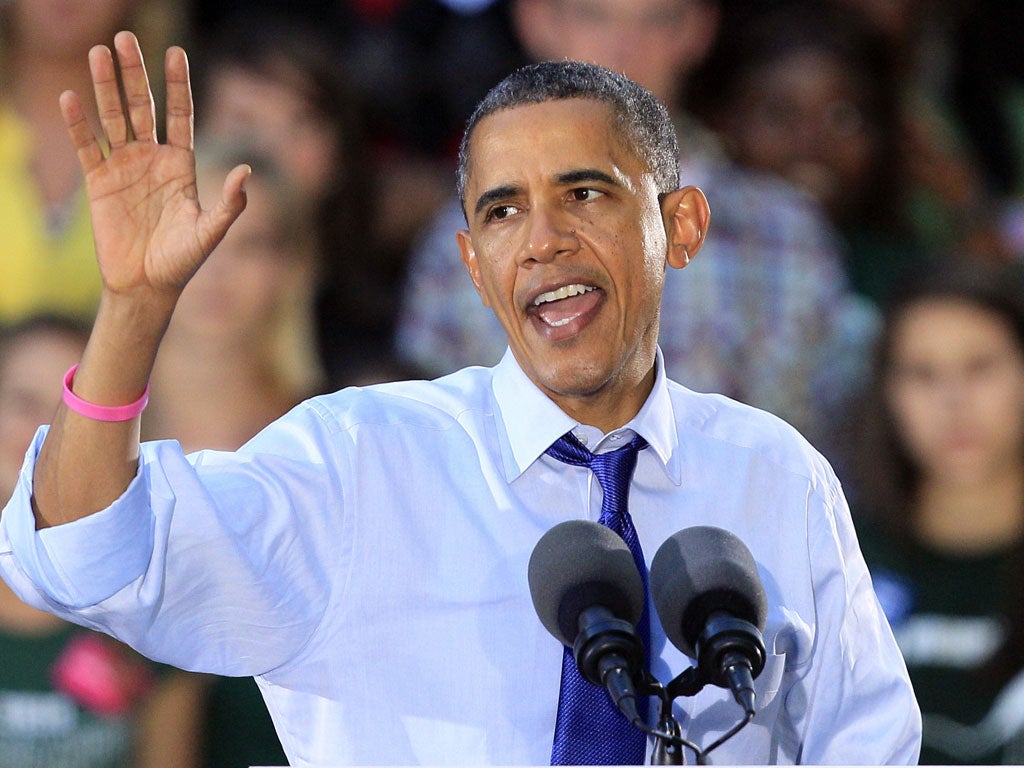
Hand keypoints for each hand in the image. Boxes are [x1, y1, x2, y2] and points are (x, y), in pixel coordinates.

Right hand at [60, 31, 247, 303]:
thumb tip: (247, 171)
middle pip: (143, 107)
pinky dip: (78, 124)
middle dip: (136, 74)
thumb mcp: (210, 232)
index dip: (178, 85)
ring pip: (113, 118)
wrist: (147, 287)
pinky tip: (71, 98)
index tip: (176, 52)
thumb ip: (230, 204)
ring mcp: (124, 167)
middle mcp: (153, 159)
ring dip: (105, 87)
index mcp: (182, 165)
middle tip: (125, 39)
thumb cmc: (183, 262)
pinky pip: (87, 147)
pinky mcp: (98, 182)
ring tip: (98, 53)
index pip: (180, 115)